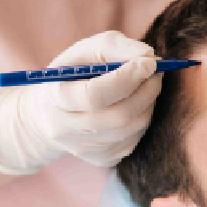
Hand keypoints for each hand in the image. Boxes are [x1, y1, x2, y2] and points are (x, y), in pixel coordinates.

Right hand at [0, 31, 161, 174]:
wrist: (49, 113)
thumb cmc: (73, 75)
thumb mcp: (84, 51)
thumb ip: (114, 47)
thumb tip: (148, 56)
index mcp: (55, 97)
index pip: (94, 95)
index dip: (126, 79)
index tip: (149, 63)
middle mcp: (64, 128)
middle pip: (118, 116)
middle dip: (146, 91)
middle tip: (157, 73)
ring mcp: (81, 148)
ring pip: (130, 130)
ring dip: (148, 104)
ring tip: (147, 85)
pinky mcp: (98, 159)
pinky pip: (132, 141)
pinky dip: (141, 120)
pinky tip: (135, 105)